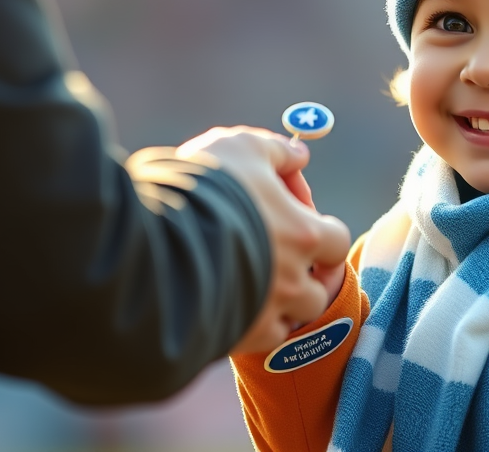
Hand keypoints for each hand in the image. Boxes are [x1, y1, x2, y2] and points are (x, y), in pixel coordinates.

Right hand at [174, 126, 350, 352]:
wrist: (152, 241)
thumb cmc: (204, 186)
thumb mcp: (241, 147)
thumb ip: (277, 151)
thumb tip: (299, 154)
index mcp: (304, 235)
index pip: (336, 241)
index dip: (320, 232)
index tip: (296, 220)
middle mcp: (292, 280)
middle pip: (318, 287)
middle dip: (304, 273)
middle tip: (277, 257)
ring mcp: (264, 313)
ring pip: (291, 317)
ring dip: (281, 303)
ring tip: (254, 282)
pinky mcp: (234, 337)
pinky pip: (257, 340)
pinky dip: (252, 325)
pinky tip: (232, 302)